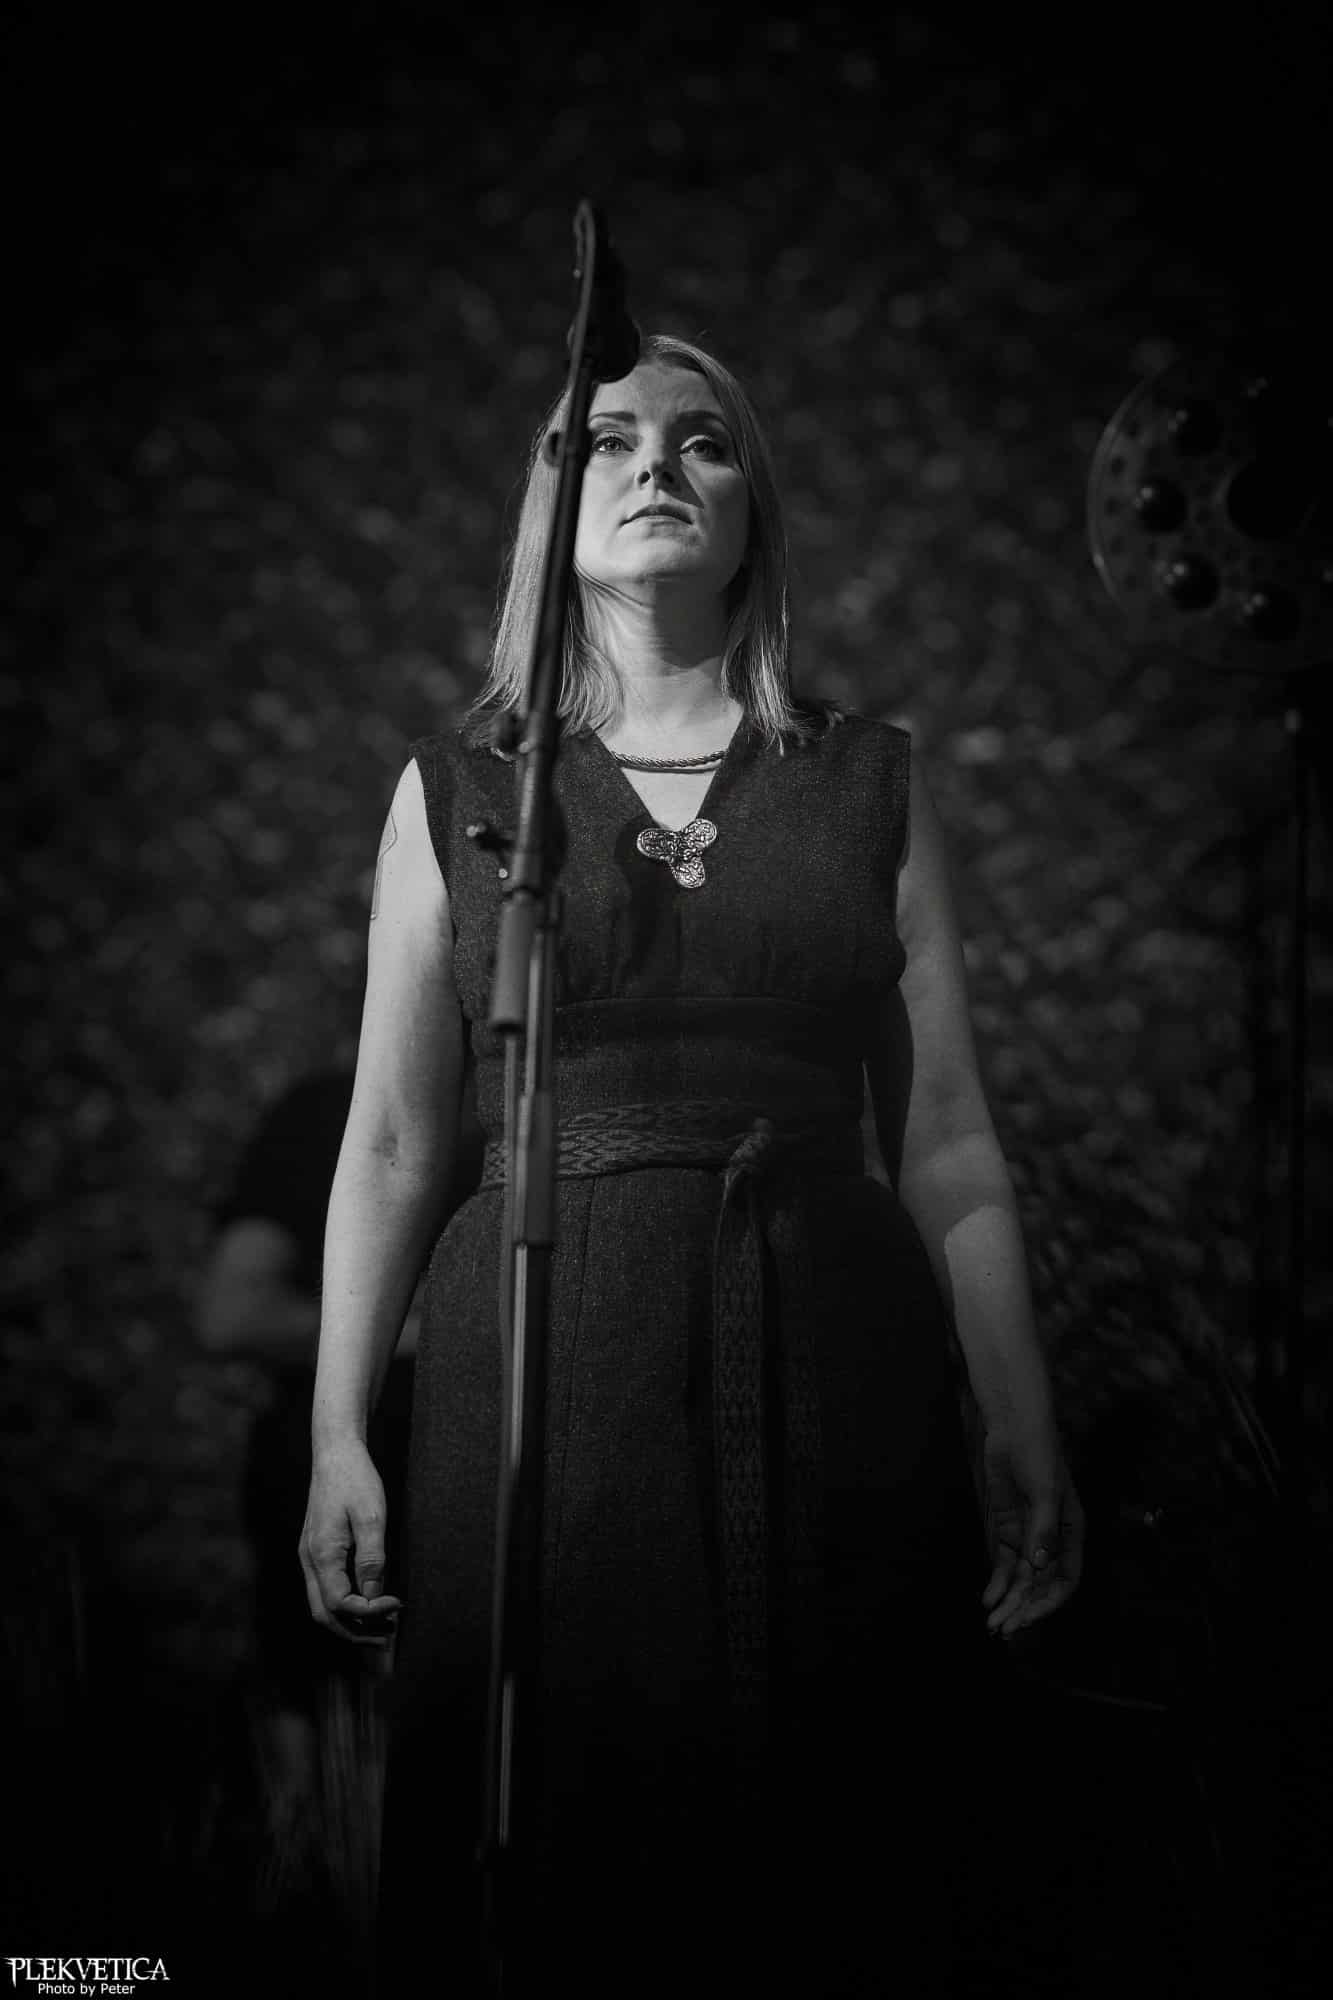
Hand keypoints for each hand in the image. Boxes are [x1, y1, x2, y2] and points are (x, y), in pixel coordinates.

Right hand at [299, 1437, 401, 1645]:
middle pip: (323, 1615)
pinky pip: (325, 1590)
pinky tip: (368, 1602)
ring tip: (382, 1624)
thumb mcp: (371, 1516)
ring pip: (322, 1605)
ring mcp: (310, 1557)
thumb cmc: (355, 1479)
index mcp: (321, 1554)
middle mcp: (309, 1561)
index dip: (369, 1612)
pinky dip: (345, 1605)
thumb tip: (372, 1597)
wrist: (335, 1452)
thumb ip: (372, 1559)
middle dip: (355, 1632)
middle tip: (387, 1635)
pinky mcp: (316, 1551)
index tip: (396, 1604)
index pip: (340, 1604)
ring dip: (350, 1622)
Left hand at [979, 1422, 1083, 1638]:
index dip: (1049, 1602)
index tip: (1028, 1616)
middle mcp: (1052, 1539)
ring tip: (993, 1622)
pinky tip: (988, 1598)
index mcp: (1072, 1532)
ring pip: (1021, 1578)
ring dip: (1009, 1601)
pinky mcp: (1008, 1527)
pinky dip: (998, 1581)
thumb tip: (1040, 1565)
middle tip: (1003, 1628)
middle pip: (1040, 1584)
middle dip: (1024, 1608)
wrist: (1013, 1426)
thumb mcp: (1045, 1491)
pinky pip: (1005, 1562)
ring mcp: (1029, 1535)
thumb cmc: (1039, 1453)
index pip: (1066, 1579)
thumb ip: (1042, 1530)